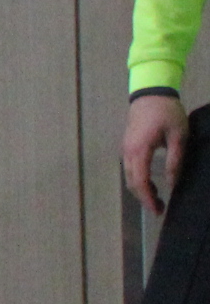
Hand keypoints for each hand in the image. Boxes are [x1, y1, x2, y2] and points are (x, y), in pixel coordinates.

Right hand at [127, 93, 187, 217]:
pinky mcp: (127, 146)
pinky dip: (139, 180)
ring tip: (157, 198)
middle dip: (144, 198)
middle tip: (160, 209)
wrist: (150, 93)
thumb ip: (174, 161)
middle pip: (132, 182)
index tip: (158, 211)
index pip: (140, 182)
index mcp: (140, 151)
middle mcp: (128, 153)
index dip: (148, 198)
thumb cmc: (167, 113)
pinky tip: (151, 182)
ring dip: (141, 189)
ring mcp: (125, 149)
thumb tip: (173, 184)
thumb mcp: (178, 137)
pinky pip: (130, 169)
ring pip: (129, 177)